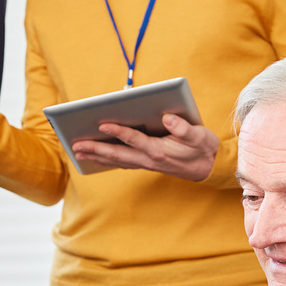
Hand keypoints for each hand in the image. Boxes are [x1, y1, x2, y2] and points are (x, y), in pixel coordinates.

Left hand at [71, 114, 218, 181]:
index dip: (118, 131)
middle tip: (76, 146)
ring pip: (117, 160)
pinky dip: (107, 160)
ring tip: (78, 152)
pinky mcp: (146, 163)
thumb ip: (184, 128)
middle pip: (118, 154)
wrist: (209, 168)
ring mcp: (146, 163)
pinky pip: (122, 162)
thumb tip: (168, 117)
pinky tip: (96, 157)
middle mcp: (149, 159)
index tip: (102, 123)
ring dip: (97, 156)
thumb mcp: (200, 137)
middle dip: (96, 149)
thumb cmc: (203, 149)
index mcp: (160, 150)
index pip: (135, 139)